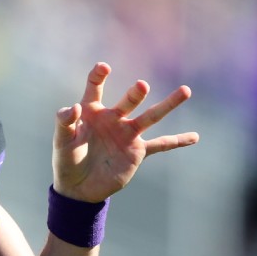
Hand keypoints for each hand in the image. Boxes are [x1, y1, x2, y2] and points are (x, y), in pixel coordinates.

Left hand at [52, 62, 198, 202]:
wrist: (78, 187)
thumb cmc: (67, 160)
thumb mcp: (61, 141)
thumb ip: (64, 123)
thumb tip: (72, 108)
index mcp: (91, 110)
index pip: (94, 87)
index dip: (98, 76)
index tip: (104, 68)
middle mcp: (113, 118)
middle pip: (128, 101)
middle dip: (135, 94)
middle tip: (141, 86)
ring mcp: (127, 134)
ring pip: (150, 117)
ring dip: (167, 104)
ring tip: (185, 90)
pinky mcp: (137, 152)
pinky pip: (161, 145)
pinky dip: (178, 141)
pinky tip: (195, 136)